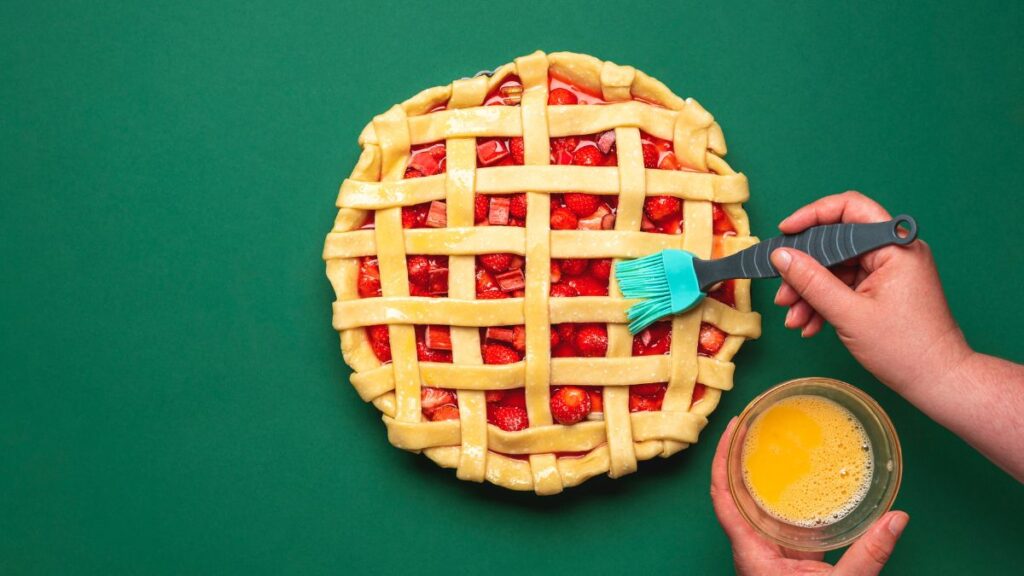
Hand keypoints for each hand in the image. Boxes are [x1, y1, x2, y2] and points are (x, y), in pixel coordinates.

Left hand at [711, 417, 908, 574]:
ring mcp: (765, 551)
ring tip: (770, 438)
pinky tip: (796, 478)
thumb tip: (897, 518)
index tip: (731, 427)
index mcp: (752, 552)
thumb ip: (869, 555)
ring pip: (754, 504)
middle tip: (754, 421)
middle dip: (739, 456)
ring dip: (758, 473)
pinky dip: (782, 495)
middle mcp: (752, 547)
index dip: (722, 460)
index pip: (723, 496)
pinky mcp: (782, 557)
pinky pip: (776, 519)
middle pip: (734, 492)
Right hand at [770, 191, 970, 392]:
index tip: (785, 232)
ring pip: (837, 268)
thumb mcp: (849, 314)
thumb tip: (781, 256)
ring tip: (794, 318)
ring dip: (811, 292)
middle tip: (783, 291)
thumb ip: (812, 281)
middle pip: (837, 243)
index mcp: (894, 246)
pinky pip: (846, 285)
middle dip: (805, 269)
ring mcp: (889, 271)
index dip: (812, 216)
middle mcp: (894, 251)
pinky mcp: (884, 289)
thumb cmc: (905, 348)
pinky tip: (810, 324)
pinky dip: (825, 302)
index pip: (849, 210)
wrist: (937, 380)